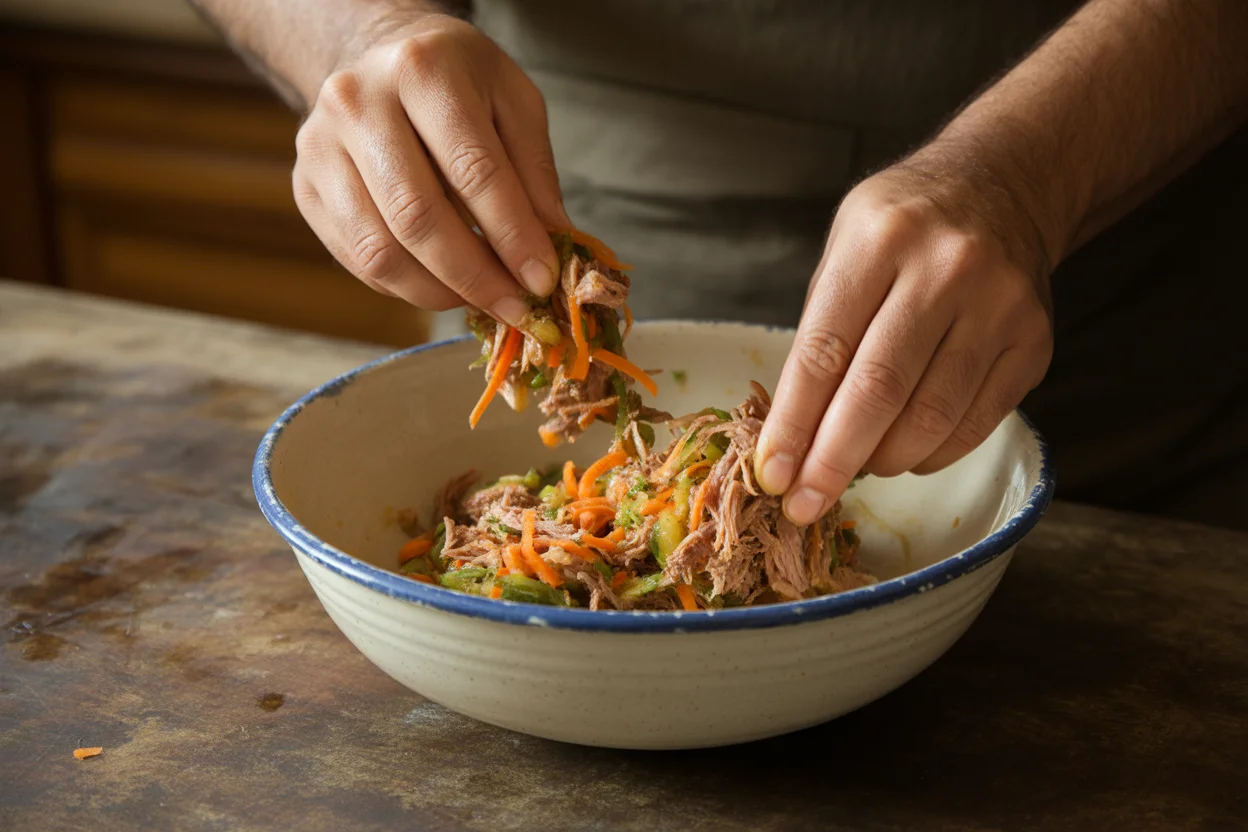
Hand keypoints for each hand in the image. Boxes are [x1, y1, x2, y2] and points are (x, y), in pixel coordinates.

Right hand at [291, 13, 568, 324]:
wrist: (379, 56)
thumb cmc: (459, 82)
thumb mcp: (514, 103)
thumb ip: (534, 173)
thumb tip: (554, 246)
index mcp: (423, 70)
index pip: (473, 171)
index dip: (512, 236)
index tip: (542, 281)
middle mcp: (359, 103)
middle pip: (417, 217)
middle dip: (476, 277)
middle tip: (517, 308)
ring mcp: (320, 148)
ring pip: (380, 250)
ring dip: (440, 292)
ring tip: (483, 299)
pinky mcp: (305, 188)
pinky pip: (357, 261)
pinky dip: (407, 287)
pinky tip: (443, 284)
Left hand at [755, 150, 1055, 524]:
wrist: (1005, 185)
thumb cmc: (904, 226)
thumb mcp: (844, 249)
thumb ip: (820, 333)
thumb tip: (791, 437)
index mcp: (878, 240)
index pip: (824, 352)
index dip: (793, 424)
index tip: (771, 475)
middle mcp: (945, 268)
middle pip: (877, 392)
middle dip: (831, 462)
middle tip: (803, 506)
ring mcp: (998, 306)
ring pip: (930, 418)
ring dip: (881, 461)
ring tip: (855, 466)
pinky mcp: (1034, 342)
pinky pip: (973, 424)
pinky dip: (930, 454)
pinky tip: (906, 451)